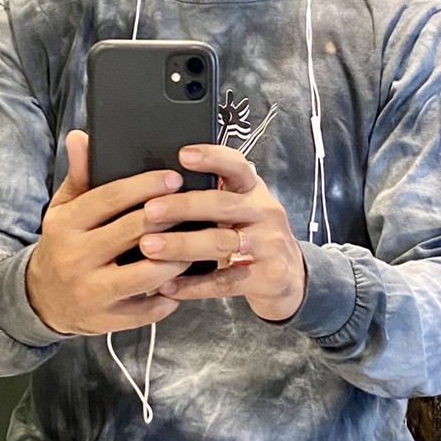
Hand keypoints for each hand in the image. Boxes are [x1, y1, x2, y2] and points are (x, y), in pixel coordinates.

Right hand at [25, 130, 194, 335]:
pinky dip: (170, 296)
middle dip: (172, 218)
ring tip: (200, 242)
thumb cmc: (64, 244)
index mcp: (66, 225)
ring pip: (147, 274)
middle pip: (133, 232)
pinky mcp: (105, 320)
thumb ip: (79, 175)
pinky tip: (184, 280)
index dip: (145, 186)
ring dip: (179, 258)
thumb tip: (81, 136)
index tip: (175, 178)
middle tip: (201, 207)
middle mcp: (76, 258)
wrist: (41, 298)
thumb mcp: (64, 209)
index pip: (110, 199)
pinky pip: (147, 310)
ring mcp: (91, 292)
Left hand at [137, 143, 307, 323]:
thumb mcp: (242, 210)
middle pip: (222, 205)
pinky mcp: (268, 277)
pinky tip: (167, 285)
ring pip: (221, 243)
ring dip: (182, 245)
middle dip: (183, 206)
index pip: (237, 166)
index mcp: (254, 190)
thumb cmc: (252, 236)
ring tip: (149, 247)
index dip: (212, 158)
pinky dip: (193, 285)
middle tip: (150, 211)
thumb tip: (159, 187)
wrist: (290, 276)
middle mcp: (265, 213)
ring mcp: (269, 245)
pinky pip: (225, 282)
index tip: (183, 155)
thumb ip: (212, 197)